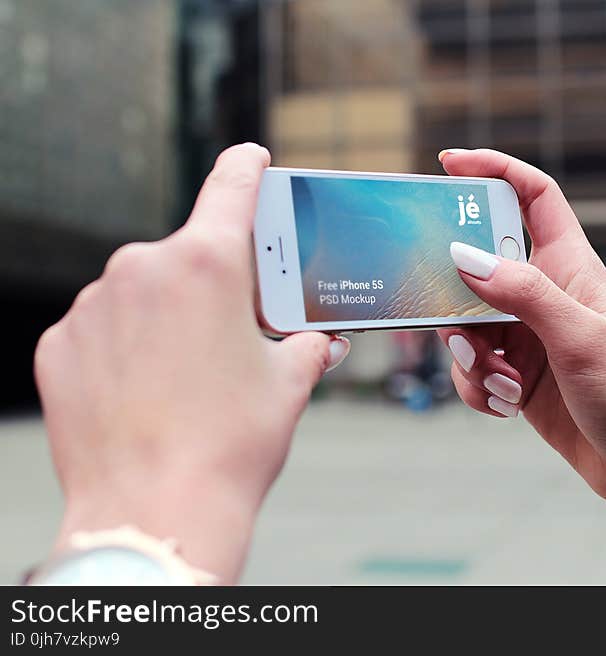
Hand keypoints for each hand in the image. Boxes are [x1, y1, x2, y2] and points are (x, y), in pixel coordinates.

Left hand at [34, 143, 349, 582]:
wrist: (156, 512)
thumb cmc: (232, 443)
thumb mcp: (290, 382)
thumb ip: (307, 342)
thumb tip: (320, 337)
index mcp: (208, 264)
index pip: (231, 186)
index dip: (247, 168)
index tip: (251, 159)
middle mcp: (142, 268)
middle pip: (190, 253)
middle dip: (216, 283)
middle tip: (236, 330)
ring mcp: (93, 305)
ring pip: (143, 290)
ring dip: (169, 316)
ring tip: (189, 377)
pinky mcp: (60, 343)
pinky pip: (103, 326)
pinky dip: (127, 345)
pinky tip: (147, 391)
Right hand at [437, 148, 605, 569]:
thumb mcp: (579, 338)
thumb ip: (523, 293)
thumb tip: (464, 257)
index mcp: (570, 266)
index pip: (533, 196)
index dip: (494, 169)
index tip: (447, 162)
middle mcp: (545, 293)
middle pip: (479, 266)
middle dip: (455, 297)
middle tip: (455, 326)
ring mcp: (529, 335)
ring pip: (467, 324)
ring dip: (469, 357)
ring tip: (502, 384)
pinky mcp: (517, 374)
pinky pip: (473, 368)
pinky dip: (477, 387)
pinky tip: (506, 406)